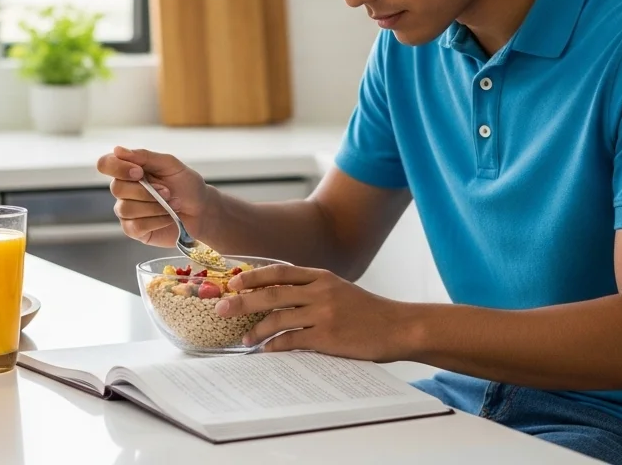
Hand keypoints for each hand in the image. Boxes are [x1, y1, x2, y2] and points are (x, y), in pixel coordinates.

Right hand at [96, 146, 215, 246]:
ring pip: (126, 208)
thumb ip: (145, 156)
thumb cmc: (186, 185)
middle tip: (168, 191)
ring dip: (154, 206)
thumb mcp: (170, 165)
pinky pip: (135, 226)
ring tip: (173, 204)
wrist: (202, 210)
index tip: (139, 172)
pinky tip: (169, 217)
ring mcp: (127, 211)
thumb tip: (117, 150)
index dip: (117, 168)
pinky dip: (156, 220)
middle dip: (146, 191)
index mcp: (129, 170)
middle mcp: (124, 190)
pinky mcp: (134, 230)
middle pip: (117, 188)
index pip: (105, 164)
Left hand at [216, 264, 411, 361]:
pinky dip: (275, 346)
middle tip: (222, 308)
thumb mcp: (340, 289)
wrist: (398, 326)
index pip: (280, 271)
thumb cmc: (368, 311)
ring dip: (256, 330)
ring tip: (244, 339)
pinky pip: (292, 341)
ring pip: (278, 318)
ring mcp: (324, 314)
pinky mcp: (328, 337)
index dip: (253, 276)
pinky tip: (266, 351)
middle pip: (271, 293)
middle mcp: (320, 291)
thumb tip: (277, 297)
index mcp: (322, 277)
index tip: (233, 281)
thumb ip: (313, 290)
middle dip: (242, 301)